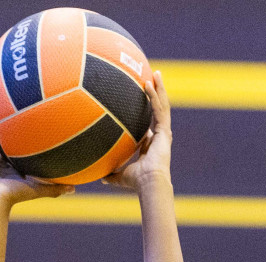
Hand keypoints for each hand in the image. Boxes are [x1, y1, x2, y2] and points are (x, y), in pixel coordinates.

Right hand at [0, 109, 71, 208]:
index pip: (21, 153)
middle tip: (15, 115)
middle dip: (10, 131)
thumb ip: (55, 188)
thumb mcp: (38, 189)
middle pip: (7, 143)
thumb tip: (75, 188)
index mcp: (16, 170)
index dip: (26, 143)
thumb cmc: (16, 195)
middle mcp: (3, 163)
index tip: (33, 130)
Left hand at [103, 68, 171, 193]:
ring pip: (162, 106)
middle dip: (155, 95)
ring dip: (159, 89)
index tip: (140, 104)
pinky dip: (154, 96)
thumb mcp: (120, 176)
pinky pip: (159, 109)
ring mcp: (163, 133)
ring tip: (156, 74)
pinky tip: (148, 83)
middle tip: (152, 80)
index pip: (149, 126)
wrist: (150, 183)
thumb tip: (100, 178)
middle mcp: (159, 137)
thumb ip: (111, 174)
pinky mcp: (165, 131)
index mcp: (151, 145)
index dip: (146, 114)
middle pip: (158, 111)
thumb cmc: (136, 182)